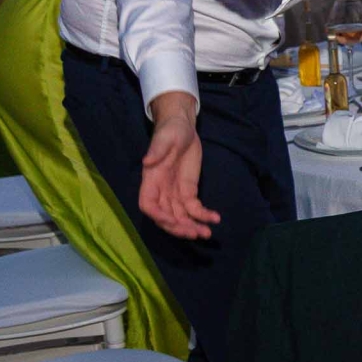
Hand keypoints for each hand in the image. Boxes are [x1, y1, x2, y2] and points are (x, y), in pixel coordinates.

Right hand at [139, 96, 219, 240]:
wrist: (184, 127)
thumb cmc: (171, 131)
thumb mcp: (165, 138)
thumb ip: (157, 150)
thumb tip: (146, 162)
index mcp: (151, 180)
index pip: (148, 205)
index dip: (158, 216)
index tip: (172, 221)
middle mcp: (161, 190)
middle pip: (166, 216)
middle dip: (179, 227)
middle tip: (196, 234)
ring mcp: (175, 192)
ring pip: (180, 216)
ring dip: (191, 226)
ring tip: (207, 234)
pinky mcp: (189, 191)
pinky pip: (194, 208)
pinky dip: (203, 215)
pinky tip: (215, 218)